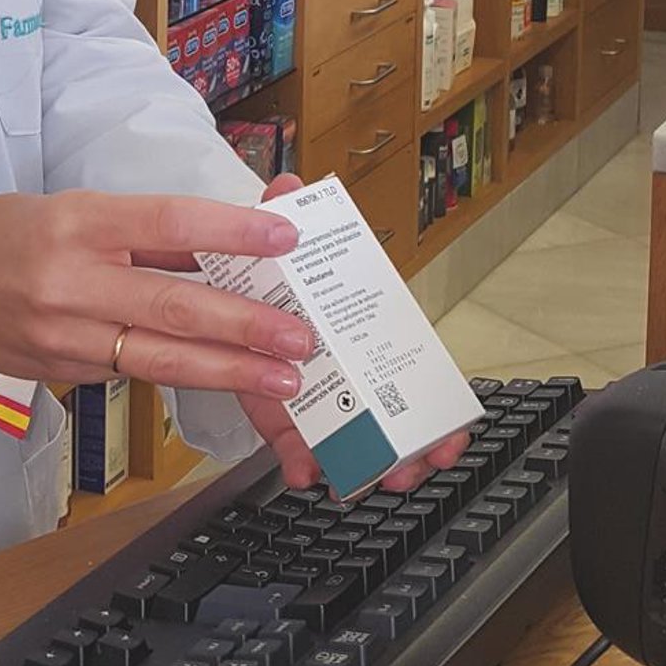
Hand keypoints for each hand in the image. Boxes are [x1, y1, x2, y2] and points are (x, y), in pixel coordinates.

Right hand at [0, 190, 319, 401]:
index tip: (283, 238)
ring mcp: (67, 336)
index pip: (167, 224)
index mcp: (78, 222)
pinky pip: (135, 372)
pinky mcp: (66, 374)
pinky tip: (227, 378)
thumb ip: (143, 231)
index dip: (230, 232)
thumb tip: (222, 241)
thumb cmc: (3, 234)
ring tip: (282, 376)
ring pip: (161, 357)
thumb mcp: (72, 207)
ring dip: (230, 370)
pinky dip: (185, 373)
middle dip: (245, 325)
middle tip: (299, 336)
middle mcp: (72, 282)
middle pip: (173, 305)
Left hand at [234, 175, 475, 495]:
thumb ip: (282, 212)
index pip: (410, 366)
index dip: (434, 403)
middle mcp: (342, 361)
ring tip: (358, 479)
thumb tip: (289, 186)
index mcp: (355, 324)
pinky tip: (304, 472)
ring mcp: (312, 389)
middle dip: (406, 450)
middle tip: (408, 468)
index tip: (449, 432)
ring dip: (358, 462)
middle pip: (390, 414)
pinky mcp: (277, 407)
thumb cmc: (262, 266)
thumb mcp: (271, 238)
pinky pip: (294, 442)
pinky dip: (299, 459)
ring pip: (348, 437)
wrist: (216, 289)